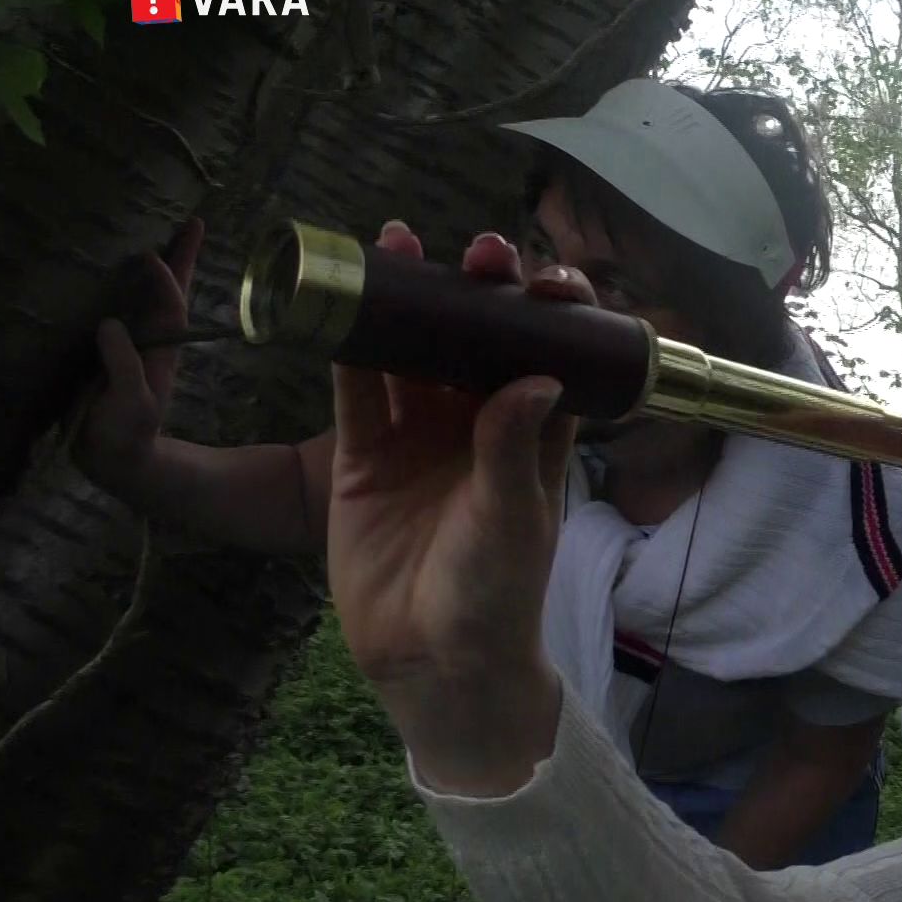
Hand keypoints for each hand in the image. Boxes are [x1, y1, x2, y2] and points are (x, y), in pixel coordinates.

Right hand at [73, 219, 202, 494]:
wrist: (115, 459)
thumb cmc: (127, 434)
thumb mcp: (131, 404)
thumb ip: (124, 367)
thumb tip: (110, 324)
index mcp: (161, 350)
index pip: (170, 307)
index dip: (166, 281)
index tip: (155, 256)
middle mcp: (151, 340)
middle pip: (167, 292)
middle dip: (180, 258)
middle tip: (193, 222)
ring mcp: (133, 344)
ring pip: (147, 297)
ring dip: (159, 266)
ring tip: (167, 232)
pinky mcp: (112, 351)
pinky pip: (122, 311)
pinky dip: (125, 287)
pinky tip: (120, 268)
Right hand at [326, 222, 593, 791]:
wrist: (432, 660)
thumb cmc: (496, 593)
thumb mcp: (514, 519)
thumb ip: (515, 450)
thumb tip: (536, 377)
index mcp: (535, 432)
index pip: (553, 352)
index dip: (553, 310)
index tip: (548, 282)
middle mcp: (478, 423)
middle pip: (480, 337)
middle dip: (482, 288)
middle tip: (479, 252)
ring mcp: (419, 436)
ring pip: (415, 350)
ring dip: (413, 298)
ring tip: (404, 241)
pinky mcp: (363, 457)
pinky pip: (357, 389)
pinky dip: (351, 345)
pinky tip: (347, 297)